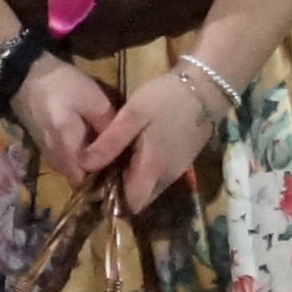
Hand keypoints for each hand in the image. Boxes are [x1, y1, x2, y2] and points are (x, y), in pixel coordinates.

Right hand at [10, 53, 119, 187]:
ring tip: (104, 150)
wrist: (24, 74)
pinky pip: (63, 159)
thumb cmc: (62, 86)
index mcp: (68, 149)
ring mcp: (46, 152)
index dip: (105, 177)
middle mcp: (55, 157)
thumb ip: (109, 127)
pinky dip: (75, 155)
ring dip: (85, 164)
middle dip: (96, 172)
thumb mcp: (94, 101)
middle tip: (116, 159)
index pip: (88, 179)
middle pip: (79, 177)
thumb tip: (122, 146)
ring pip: (70, 168)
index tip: (122, 168)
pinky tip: (86, 140)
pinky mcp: (43, 144)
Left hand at [80, 60, 226, 209]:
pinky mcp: (183, 160)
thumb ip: (110, 142)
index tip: (92, 188)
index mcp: (153, 169)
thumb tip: (85, 165)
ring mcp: (177, 169)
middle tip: (97, 173)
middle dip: (119, 193)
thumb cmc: (166, 99)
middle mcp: (167, 176)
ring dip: (131, 182)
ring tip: (110, 162)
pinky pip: (158, 176)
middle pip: (140, 198)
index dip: (111, 202)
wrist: (207, 86)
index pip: (132, 204)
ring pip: (149, 188)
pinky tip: (130, 154)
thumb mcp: (133, 115)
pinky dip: (143, 173)